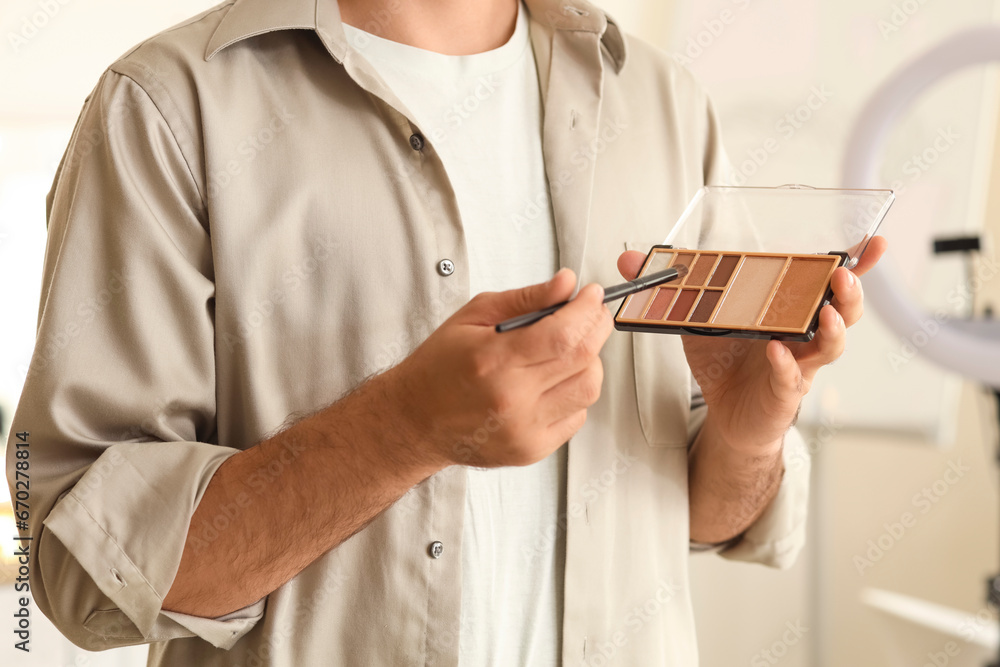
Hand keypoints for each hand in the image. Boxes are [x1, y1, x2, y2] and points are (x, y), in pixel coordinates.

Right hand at [387, 268, 613, 468]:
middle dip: (597, 329)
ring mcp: (524, 429)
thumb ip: (525, 299)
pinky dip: (575, 393)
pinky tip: (553, 381)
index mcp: (493, 361)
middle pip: (583, 360)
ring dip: (589, 362)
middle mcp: (511, 399)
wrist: (415, 420)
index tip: (591, 295)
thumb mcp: (472, 316)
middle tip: (590, 314)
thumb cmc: (439, 367)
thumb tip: (566, 284)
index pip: (563, 334)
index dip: (587, 310)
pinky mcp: (531, 450)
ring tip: (569, 349)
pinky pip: (577, 416)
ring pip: (588, 389)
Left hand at [616, 238, 887, 451]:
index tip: (873, 241)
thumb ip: (667, 287)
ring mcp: (799, 365)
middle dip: (851, 290)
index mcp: (790, 310)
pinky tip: (776, 353)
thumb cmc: (724, 363)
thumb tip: (630, 257)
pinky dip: (785, 365)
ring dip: (832, 327)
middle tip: (845, 272)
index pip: (828, 281)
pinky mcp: (783, 394)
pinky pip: (791, 379)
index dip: (856, 262)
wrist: (725, 416)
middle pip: (844, 309)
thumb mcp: (695, 318)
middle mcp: (803, 335)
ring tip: (827, 311)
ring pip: (830, 345)